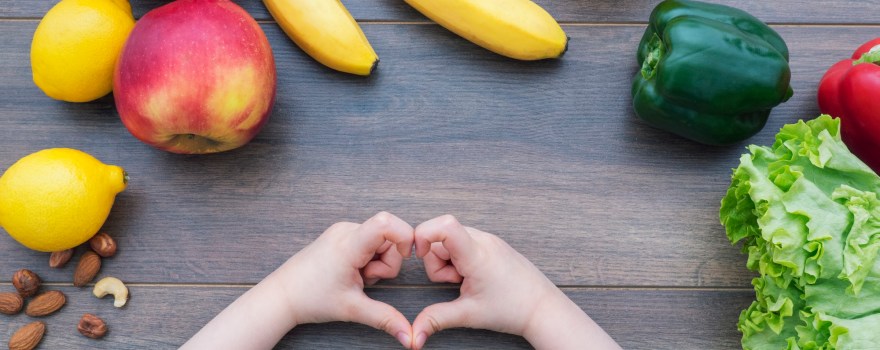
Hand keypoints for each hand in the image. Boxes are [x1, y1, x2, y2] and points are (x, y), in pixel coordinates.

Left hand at [181, 211, 415, 348]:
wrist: (283, 295)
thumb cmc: (311, 298)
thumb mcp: (353, 309)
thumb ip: (385, 318)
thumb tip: (410, 336)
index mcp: (349, 245)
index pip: (386, 222)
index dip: (404, 236)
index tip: (406, 256)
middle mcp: (346, 230)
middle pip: (389, 236)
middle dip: (388, 261)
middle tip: (366, 279)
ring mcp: (342, 231)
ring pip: (380, 240)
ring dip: (377, 262)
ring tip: (357, 277)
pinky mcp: (341, 235)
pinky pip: (368, 241)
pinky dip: (368, 258)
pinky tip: (352, 271)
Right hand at [410, 215, 620, 349]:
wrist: (542, 308)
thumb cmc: (512, 309)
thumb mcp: (469, 315)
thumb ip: (436, 319)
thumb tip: (414, 334)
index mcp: (477, 254)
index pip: (444, 225)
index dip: (423, 235)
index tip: (420, 255)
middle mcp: (483, 240)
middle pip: (441, 235)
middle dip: (436, 259)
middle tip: (454, 281)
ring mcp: (489, 240)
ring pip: (452, 239)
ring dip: (448, 260)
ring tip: (465, 280)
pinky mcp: (492, 244)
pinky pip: (465, 242)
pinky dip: (460, 258)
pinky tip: (472, 276)